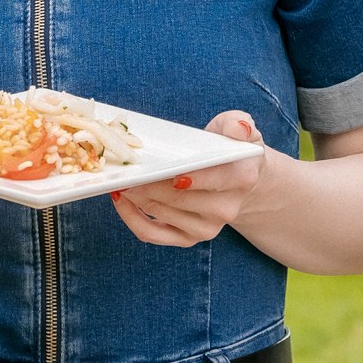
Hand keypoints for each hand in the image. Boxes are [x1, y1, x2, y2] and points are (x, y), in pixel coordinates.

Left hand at [112, 111, 265, 246]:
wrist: (235, 180)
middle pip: (179, 199)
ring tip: (121, 178)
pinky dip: (131, 218)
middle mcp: (226, 209)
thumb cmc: (228, 148)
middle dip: (148, 184)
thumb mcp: (236, 128)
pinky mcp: (187, 239)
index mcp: (241, 179)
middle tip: (126, 169)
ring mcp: (207, 228)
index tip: (160, 168)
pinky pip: (152, 234)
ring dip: (136, 197)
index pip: (213, 178)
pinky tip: (120, 198)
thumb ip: (238, 123)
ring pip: (161, 214)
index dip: (186, 175)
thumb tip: (239, 129)